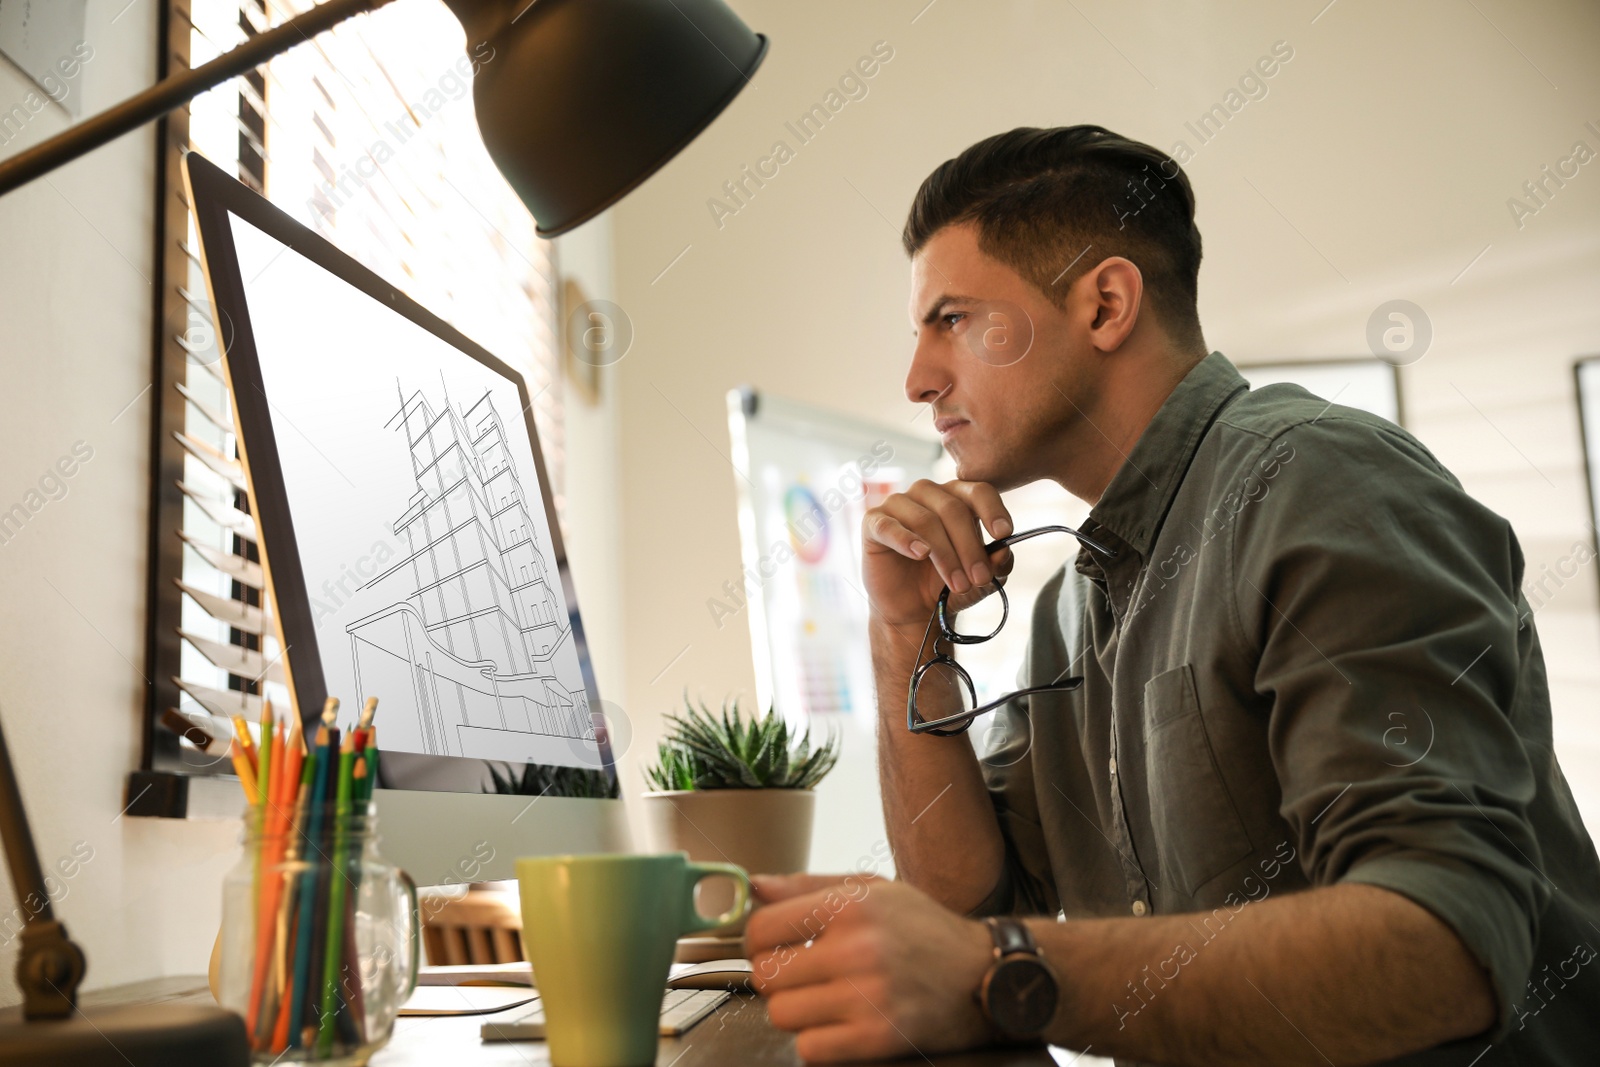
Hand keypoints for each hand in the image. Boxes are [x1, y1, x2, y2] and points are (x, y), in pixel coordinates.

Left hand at [745, 873, 995, 1062]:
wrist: (984, 974)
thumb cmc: (924, 928)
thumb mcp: (873, 889)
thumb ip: (808, 886)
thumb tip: (754, 886)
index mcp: (851, 905)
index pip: (762, 928)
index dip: (758, 940)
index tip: (771, 946)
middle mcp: (858, 948)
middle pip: (766, 975)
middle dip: (776, 976)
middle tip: (799, 973)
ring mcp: (868, 997)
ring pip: (783, 1014)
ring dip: (795, 1009)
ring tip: (821, 997)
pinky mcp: (878, 1038)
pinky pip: (810, 1048)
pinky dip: (816, 1040)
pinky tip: (838, 1022)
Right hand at [861, 479, 1014, 628]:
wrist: (913, 610)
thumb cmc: (947, 584)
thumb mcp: (980, 579)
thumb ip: (996, 564)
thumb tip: (1003, 551)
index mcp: (957, 498)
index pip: (978, 491)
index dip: (993, 510)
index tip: (1004, 533)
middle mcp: (928, 494)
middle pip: (953, 509)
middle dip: (970, 547)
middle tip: (980, 578)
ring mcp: (898, 504)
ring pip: (926, 520)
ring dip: (946, 555)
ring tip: (957, 584)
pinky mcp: (873, 522)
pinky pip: (889, 525)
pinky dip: (906, 539)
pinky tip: (920, 554)